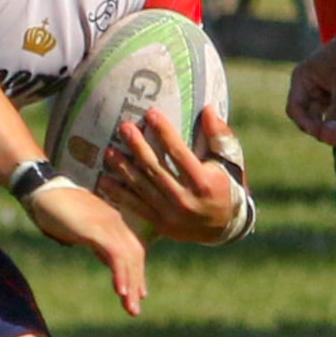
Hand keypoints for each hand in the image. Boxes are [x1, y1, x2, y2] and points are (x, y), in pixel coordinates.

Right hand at [25, 183, 146, 315]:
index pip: (132, 250)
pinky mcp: (97, 229)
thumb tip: (105, 259)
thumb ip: (95, 243)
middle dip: (136, 284)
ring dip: (130, 284)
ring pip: (129, 258)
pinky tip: (120, 291)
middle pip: (135, 256)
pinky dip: (120, 274)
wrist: (42, 190)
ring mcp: (108, 224)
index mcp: (113, 223)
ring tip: (130, 307)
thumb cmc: (56, 209)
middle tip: (135, 309)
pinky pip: (115, 254)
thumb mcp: (81, 230)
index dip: (136, 273)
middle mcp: (116, 223)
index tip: (138, 293)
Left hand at [97, 107, 237, 244]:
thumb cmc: (227, 185)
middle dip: (138, 147)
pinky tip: (103, 181)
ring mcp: (171, 214)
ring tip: (108, 151)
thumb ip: (220, 136)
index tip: (151, 114)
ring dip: (123, 169)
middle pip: (156, 169)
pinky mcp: (160, 224)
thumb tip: (207, 109)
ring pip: (142, 188)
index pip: (179, 153)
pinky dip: (119, 194)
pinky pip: (136, 207)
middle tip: (123, 128)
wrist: (225, 227)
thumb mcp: (231, 161)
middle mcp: (185, 200)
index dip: (164, 133)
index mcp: (203, 183)